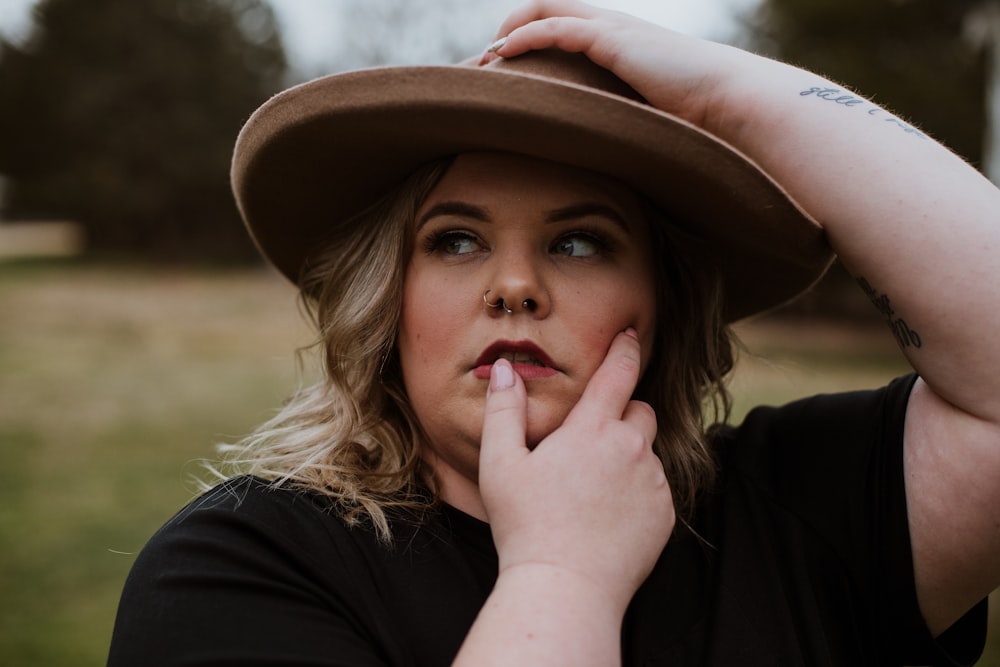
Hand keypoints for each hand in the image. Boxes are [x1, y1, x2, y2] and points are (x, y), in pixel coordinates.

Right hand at [479, 328, 674, 612]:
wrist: (565, 588)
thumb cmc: (525, 527)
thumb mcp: (500, 465)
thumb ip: (504, 410)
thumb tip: (503, 368)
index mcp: (592, 430)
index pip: (618, 374)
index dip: (626, 349)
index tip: (632, 335)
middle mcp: (631, 449)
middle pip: (641, 411)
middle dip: (623, 415)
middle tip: (590, 445)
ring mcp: (653, 482)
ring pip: (648, 452)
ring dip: (629, 458)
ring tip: (592, 492)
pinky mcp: (665, 514)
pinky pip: (657, 488)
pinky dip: (639, 491)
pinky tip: (608, 516)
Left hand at [482, 0, 753, 130]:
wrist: (730, 102)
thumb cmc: (700, 122)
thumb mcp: (650, 122)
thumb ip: (623, 128)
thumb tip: (604, 163)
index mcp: (620, 44)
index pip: (564, 26)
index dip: (530, 40)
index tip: (505, 69)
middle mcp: (613, 29)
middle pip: (548, 10)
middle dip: (511, 30)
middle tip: (485, 61)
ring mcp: (613, 30)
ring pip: (547, 12)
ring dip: (510, 31)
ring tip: (484, 59)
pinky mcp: (612, 39)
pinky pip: (557, 28)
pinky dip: (526, 37)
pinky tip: (503, 54)